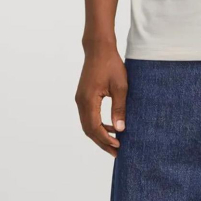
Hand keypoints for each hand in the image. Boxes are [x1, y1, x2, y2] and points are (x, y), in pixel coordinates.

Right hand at [75, 42, 127, 156]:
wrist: (99, 48)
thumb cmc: (111, 65)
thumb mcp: (120, 86)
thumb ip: (119, 108)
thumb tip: (120, 129)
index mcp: (88, 100)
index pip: (94, 128)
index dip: (106, 139)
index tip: (118, 146)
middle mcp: (80, 101)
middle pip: (88, 129)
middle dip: (102, 142)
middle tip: (116, 151)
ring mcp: (80, 99)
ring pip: (87, 124)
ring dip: (99, 134)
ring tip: (115, 141)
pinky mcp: (83, 96)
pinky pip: (88, 116)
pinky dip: (97, 124)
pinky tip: (110, 126)